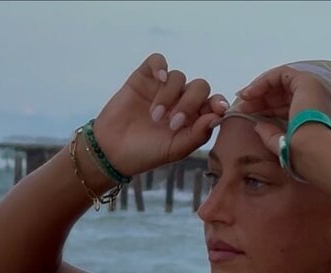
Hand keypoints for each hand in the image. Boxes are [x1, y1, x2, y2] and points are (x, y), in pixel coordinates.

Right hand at [92, 52, 228, 175]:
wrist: (112, 150)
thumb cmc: (146, 153)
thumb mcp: (175, 150)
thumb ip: (198, 135)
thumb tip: (218, 117)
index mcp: (193, 119)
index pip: (213, 103)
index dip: (218, 103)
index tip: (217, 109)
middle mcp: (181, 101)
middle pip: (199, 87)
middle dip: (190, 103)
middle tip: (173, 123)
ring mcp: (162, 88)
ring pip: (178, 77)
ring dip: (169, 96)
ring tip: (155, 117)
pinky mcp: (144, 78)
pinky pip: (157, 61)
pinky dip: (160, 66)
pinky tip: (158, 78)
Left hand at [231, 65, 330, 160]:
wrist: (312, 152)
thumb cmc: (301, 155)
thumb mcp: (282, 145)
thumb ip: (270, 135)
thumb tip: (257, 126)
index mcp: (312, 116)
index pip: (286, 106)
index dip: (266, 108)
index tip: (248, 113)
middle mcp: (315, 100)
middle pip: (282, 93)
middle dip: (260, 98)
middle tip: (242, 106)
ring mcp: (312, 89)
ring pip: (280, 82)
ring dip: (259, 89)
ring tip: (243, 99)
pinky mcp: (306, 82)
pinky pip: (280, 74)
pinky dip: (263, 81)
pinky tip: (250, 93)